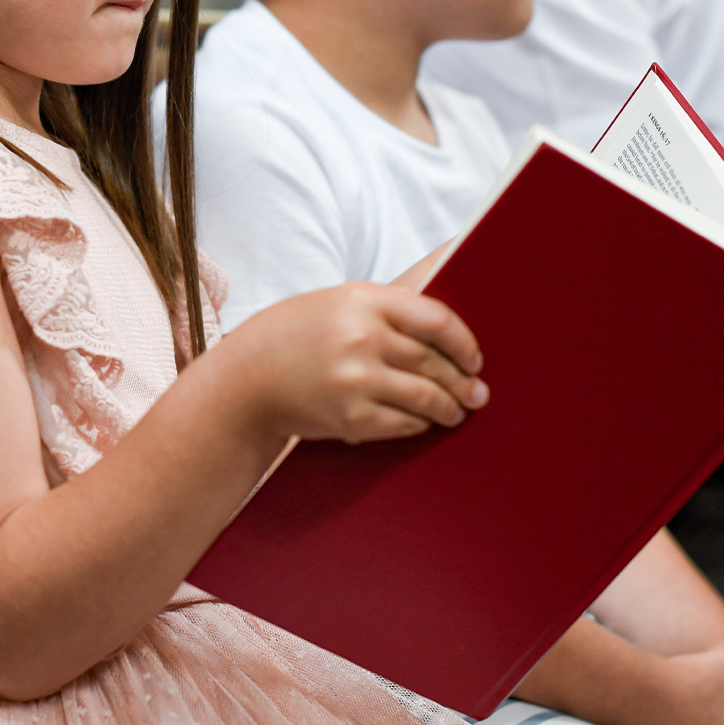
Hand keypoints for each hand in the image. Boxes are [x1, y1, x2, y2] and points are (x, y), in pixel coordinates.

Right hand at [212, 282, 486, 444]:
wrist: (246, 380)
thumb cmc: (296, 338)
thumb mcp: (337, 305)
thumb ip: (387, 312)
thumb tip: (447, 338)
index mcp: (362, 300)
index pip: (436, 319)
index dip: (464, 343)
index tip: (474, 358)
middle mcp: (360, 336)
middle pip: (433, 361)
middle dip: (462, 381)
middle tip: (476, 393)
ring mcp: (355, 379)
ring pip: (425, 396)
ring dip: (449, 407)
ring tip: (456, 411)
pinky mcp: (350, 416)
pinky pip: (403, 423)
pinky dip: (419, 424)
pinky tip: (422, 422)